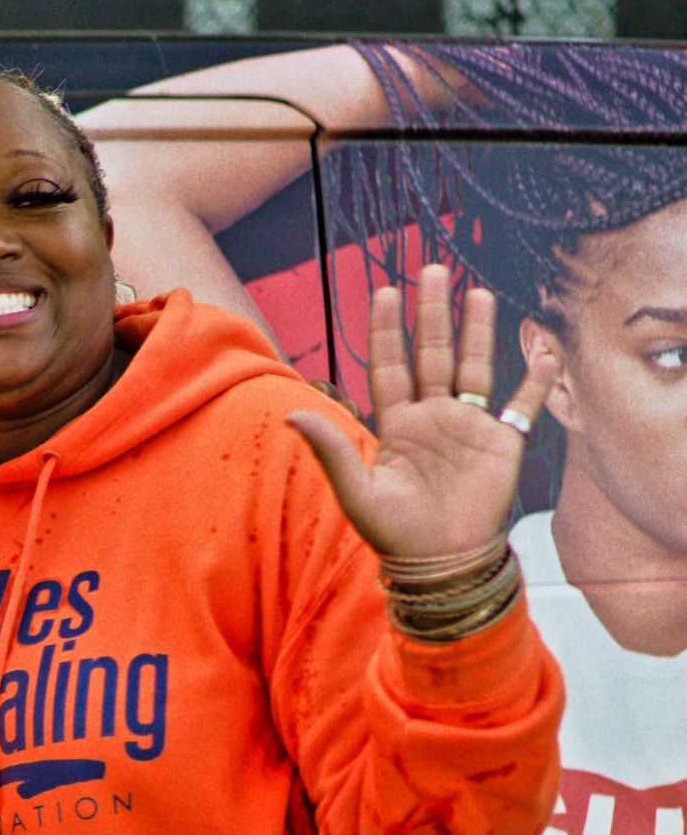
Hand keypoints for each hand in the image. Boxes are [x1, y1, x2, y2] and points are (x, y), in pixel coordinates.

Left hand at [287, 264, 557, 561]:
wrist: (441, 565)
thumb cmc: (395, 535)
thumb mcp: (357, 492)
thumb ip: (330, 449)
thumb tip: (290, 413)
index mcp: (397, 426)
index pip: (389, 366)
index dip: (387, 330)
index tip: (384, 291)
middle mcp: (432, 419)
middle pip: (432, 354)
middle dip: (432, 313)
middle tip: (432, 269)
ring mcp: (468, 428)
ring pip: (473, 367)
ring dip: (476, 331)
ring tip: (477, 291)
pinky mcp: (501, 445)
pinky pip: (521, 406)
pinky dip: (534, 382)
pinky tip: (544, 351)